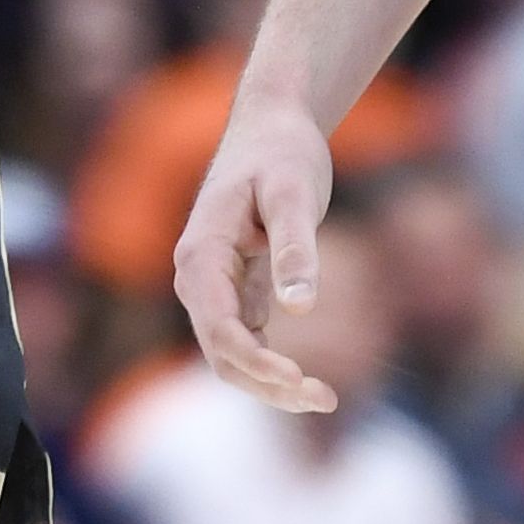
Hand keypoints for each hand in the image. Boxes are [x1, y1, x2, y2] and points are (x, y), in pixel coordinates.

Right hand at [172, 93, 338, 410]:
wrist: (272, 125)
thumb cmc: (282, 152)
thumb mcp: (294, 191)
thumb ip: (295, 247)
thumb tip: (299, 308)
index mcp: (201, 255)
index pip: (220, 330)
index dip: (258, 363)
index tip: (301, 380)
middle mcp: (196, 276)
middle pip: (221, 353)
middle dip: (267, 385)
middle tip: (326, 398)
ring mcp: (212, 286)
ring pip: (231, 354)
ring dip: (270, 383)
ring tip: (325, 396)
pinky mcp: (234, 288)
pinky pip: (245, 340)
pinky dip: (272, 363)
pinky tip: (309, 378)